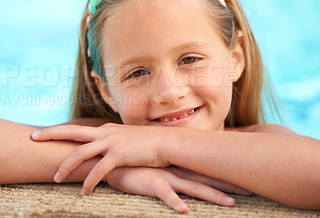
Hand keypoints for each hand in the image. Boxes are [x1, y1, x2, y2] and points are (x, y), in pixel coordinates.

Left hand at [32, 123, 171, 193]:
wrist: (166, 143)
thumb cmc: (146, 144)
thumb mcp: (125, 139)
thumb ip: (112, 142)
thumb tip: (103, 148)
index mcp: (104, 130)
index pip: (77, 129)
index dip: (59, 131)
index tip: (43, 132)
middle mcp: (104, 133)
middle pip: (71, 132)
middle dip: (51, 134)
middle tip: (32, 137)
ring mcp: (111, 142)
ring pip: (80, 153)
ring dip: (66, 166)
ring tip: (55, 178)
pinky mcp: (119, 155)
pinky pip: (99, 170)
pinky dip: (89, 182)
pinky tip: (84, 192)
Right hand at [105, 166, 252, 212]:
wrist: (114, 157)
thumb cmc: (137, 163)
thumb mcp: (157, 165)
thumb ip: (170, 168)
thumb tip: (183, 172)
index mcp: (179, 166)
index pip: (208, 170)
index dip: (227, 175)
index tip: (247, 178)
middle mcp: (177, 171)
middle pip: (208, 179)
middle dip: (230, 185)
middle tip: (253, 190)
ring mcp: (166, 176)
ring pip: (193, 187)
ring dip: (212, 195)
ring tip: (231, 204)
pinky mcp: (151, 183)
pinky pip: (164, 193)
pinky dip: (174, 201)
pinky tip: (184, 210)